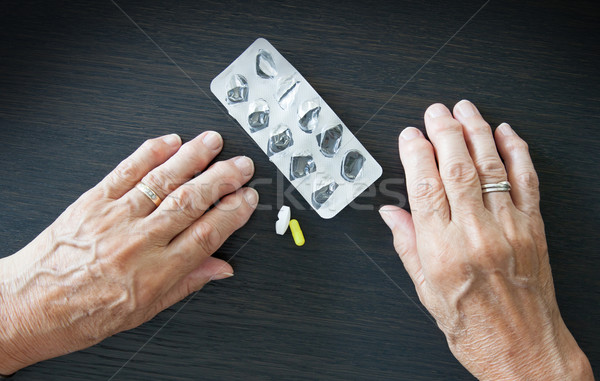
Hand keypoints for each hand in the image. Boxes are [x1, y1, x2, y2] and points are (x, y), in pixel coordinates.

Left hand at [0, 132, 257, 373]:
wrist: (30, 306)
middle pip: (191, 201)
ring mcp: (116, 218)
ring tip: (213, 143)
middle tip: (241, 165)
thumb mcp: (144, 310)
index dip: (233, 212)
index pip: (207, 234)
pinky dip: (150, 153)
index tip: (247, 199)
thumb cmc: (83, 313)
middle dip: (222, 179)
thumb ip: (187, 283)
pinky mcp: (93, 202)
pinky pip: (126, 171)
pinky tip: (169, 142)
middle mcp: (139, 241)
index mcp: (157, 271)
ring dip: (192, 158)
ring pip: (163, 181)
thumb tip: (220, 268)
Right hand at [380, 101, 592, 379]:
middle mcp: (475, 234)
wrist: (524, 351)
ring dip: (476, 132)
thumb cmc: (475, 328)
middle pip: (456, 168)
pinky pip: (526, 180)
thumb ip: (407, 246)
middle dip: (443, 132)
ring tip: (465, 110)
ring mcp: (508, 228)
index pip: (424, 188)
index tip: (410, 136)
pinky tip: (506, 133)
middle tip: (435, 112)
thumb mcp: (427, 292)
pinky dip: (517, 152)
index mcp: (442, 251)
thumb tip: (391, 214)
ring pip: (490, 167)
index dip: (415, 155)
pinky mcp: (533, 228)